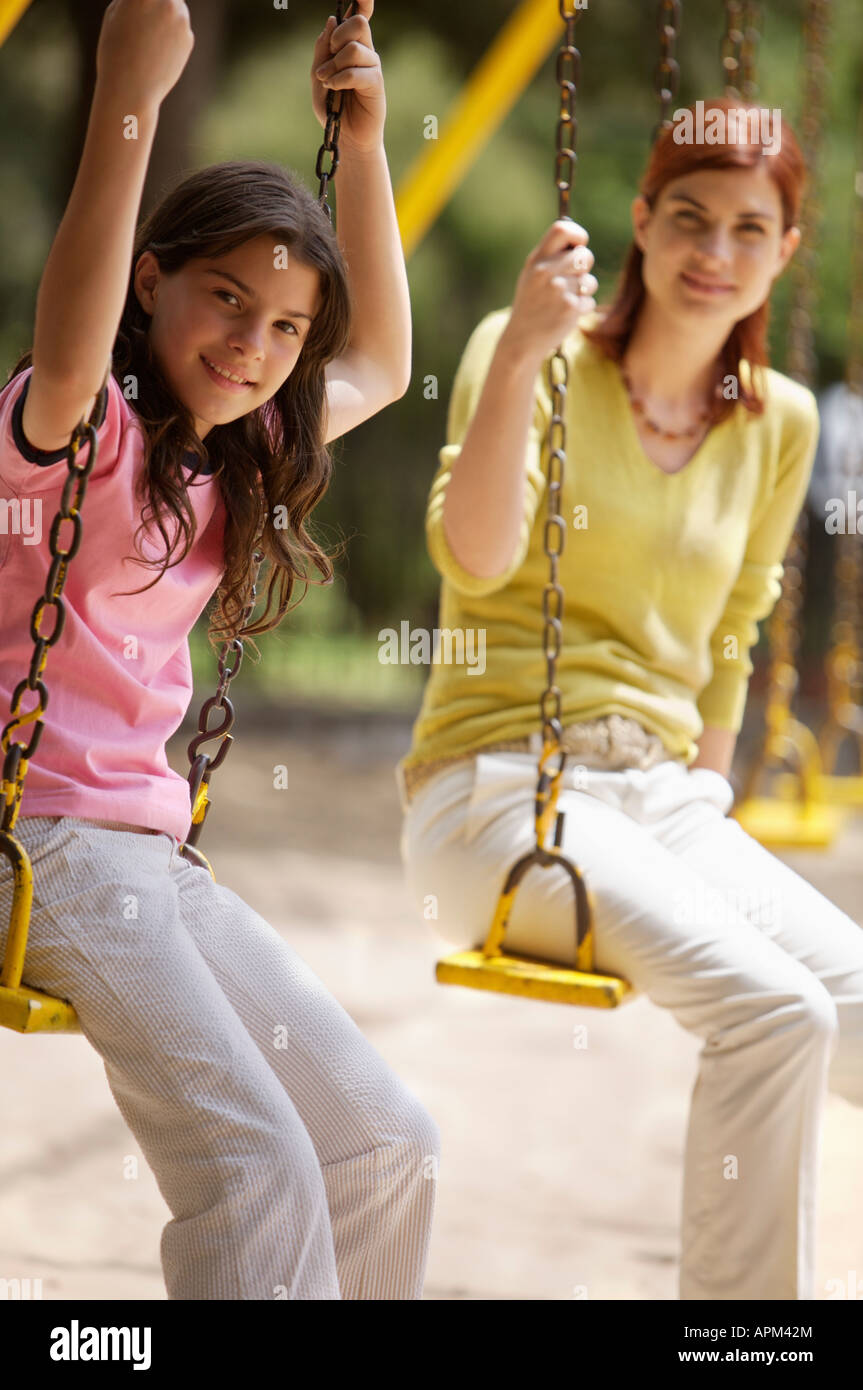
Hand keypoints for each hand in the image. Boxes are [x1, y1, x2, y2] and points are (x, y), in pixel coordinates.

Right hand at [95, 0, 193, 110]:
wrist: (131, 89)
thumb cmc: (114, 51)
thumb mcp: (114, 13)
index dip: (143, 2)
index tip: (140, 10)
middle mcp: (166, 1)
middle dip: (158, 4)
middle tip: (145, 24)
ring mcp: (181, 20)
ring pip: (175, 7)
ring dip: (166, 14)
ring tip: (149, 37)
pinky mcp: (189, 38)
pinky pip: (179, 29)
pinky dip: (171, 36)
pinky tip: (157, 51)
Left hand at [311, 2, 384, 154]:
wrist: (345, 138)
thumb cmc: (333, 108)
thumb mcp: (318, 75)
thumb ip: (322, 49)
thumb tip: (332, 20)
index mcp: (351, 45)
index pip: (360, 15)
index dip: (363, 1)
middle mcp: (365, 52)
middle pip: (358, 23)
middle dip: (338, 36)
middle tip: (329, 57)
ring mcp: (372, 66)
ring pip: (355, 47)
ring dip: (334, 64)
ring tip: (326, 81)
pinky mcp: (376, 83)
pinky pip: (356, 71)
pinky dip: (340, 79)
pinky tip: (333, 88)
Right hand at [505, 220, 597, 362]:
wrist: (522, 340)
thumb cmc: (531, 304)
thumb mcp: (531, 275)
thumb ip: (551, 256)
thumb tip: (580, 241)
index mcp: (536, 260)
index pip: (563, 229)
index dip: (577, 235)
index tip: (577, 247)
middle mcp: (546, 272)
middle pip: (585, 256)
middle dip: (584, 268)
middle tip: (571, 280)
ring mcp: (559, 290)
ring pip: (590, 281)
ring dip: (583, 292)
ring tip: (564, 300)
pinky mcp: (570, 309)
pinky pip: (589, 301)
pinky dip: (582, 308)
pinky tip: (565, 314)